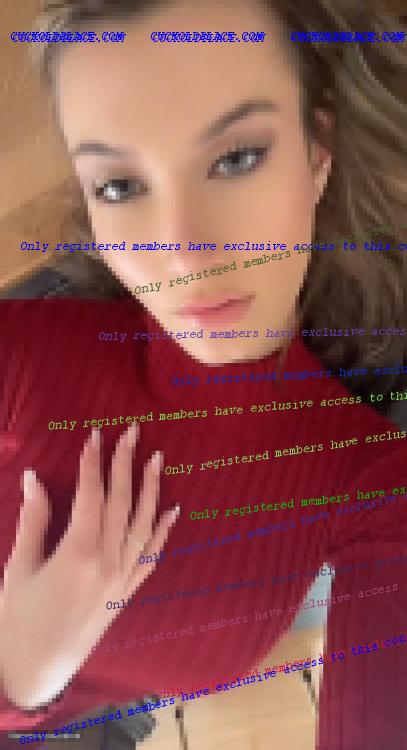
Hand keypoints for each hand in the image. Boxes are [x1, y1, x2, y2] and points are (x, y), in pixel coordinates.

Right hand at [0, 424, 178, 709]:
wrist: (32, 674)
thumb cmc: (17, 621)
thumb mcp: (19, 567)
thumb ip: (33, 521)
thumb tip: (35, 478)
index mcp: (78, 553)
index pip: (91, 495)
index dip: (93, 462)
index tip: (95, 434)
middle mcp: (107, 563)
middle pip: (121, 502)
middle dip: (126, 463)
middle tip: (132, 430)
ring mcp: (121, 580)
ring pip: (142, 524)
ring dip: (151, 490)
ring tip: (157, 458)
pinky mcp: (125, 595)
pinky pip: (150, 557)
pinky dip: (162, 532)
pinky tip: (173, 511)